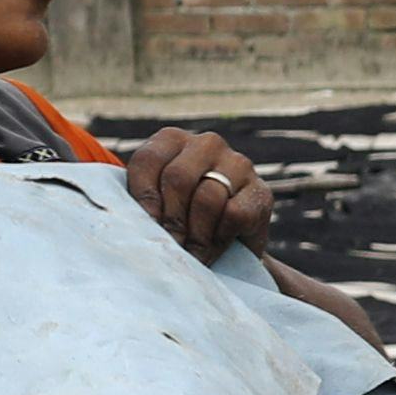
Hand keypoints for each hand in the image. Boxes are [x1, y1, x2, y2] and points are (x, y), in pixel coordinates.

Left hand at [117, 127, 274, 263]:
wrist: (229, 249)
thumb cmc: (182, 224)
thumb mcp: (155, 207)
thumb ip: (142, 205)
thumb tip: (134, 224)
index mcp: (172, 140)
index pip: (147, 160)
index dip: (143, 199)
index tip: (145, 227)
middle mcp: (207, 143)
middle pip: (179, 178)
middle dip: (171, 220)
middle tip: (171, 246)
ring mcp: (238, 164)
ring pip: (208, 198)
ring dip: (196, 235)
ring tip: (192, 254)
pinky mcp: (262, 191)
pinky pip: (234, 214)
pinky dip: (220, 237)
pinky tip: (216, 246)